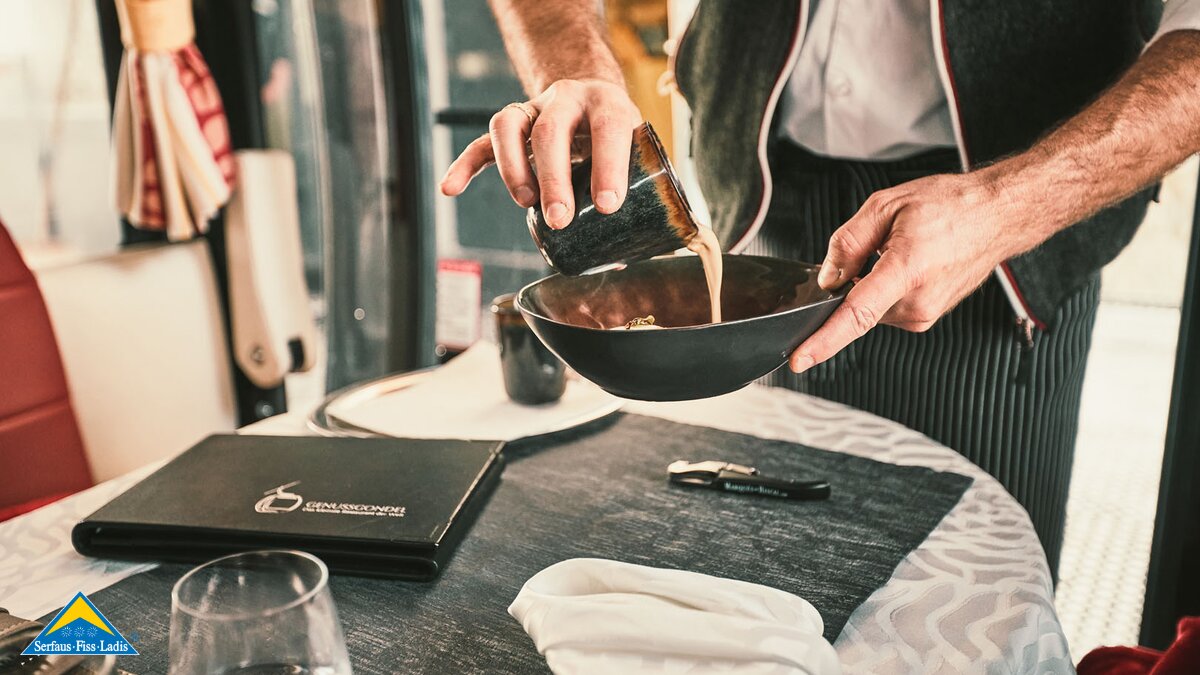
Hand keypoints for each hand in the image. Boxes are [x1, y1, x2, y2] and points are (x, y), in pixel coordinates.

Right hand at [439, 79, 642, 228]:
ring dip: (514, 168)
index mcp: (608, 104)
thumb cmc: (618, 137)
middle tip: (559, 219)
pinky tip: (451, 188)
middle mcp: (567, 99)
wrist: (592, 98)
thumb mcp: (638, 151)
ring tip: (526, 205)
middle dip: (553, 177)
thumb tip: (625, 258)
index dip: (608, 166)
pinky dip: (464, 165)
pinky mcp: (511, 126)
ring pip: (510, 126)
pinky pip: (482, 142)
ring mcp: (533, 109)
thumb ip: (638, 194)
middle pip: (551, 128)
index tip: (606, 206)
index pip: (608, 127)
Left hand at [789, 171, 1024, 372]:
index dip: (823, 340)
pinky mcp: (925, 317)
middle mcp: (917, 302)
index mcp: (907, 271)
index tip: (799, 360)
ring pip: (869, 306)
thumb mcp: (887, 206)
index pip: (856, 315)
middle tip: (879, 244)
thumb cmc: (950, 206)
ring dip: (870, 282)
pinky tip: (908, 264)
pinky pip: (885, 307)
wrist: (997, 216)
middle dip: (851, 280)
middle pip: (854, 305)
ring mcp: (923, 314)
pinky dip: (884, 288)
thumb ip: (848, 243)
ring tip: (903, 251)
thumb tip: (827, 278)